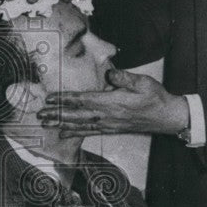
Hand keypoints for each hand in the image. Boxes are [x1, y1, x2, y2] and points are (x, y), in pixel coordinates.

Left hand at [38, 68, 189, 136]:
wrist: (167, 117)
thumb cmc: (156, 97)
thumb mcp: (143, 82)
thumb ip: (124, 78)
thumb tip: (109, 73)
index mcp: (113, 102)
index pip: (84, 100)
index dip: (65, 99)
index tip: (50, 98)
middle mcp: (107, 116)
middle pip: (77, 115)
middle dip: (57, 114)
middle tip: (40, 114)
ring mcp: (108, 125)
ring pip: (80, 125)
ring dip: (61, 124)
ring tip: (46, 123)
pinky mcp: (111, 130)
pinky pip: (89, 132)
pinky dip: (74, 133)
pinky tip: (63, 133)